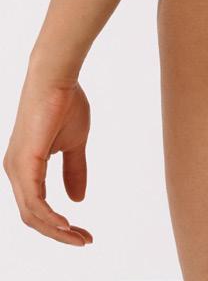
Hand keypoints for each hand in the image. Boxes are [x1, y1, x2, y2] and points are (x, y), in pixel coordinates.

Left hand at [3, 64, 93, 246]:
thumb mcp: (74, 143)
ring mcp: (16, 168)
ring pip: (32, 214)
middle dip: (59, 234)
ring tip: (80, 237)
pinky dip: (50, 218)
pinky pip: (34, 202)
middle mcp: (13, 170)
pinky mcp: (23, 163)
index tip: (83, 233)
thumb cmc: (64, 102)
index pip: (36, 208)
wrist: (56, 77)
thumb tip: (77, 200)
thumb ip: (74, 170)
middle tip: (84, 240)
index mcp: (24, 166)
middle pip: (32, 217)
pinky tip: (66, 225)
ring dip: (57, 230)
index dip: (58, 225)